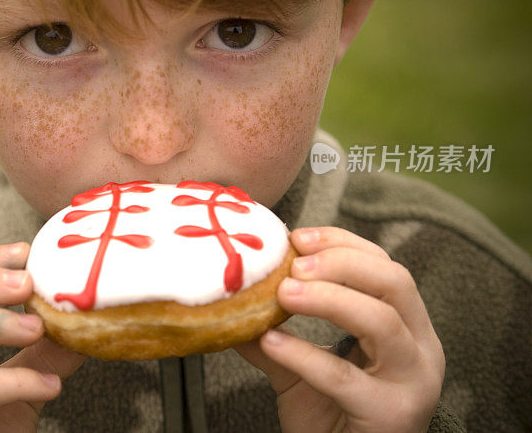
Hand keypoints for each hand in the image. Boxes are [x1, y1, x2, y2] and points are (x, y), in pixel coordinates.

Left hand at [236, 227, 444, 432]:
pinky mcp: (390, 415)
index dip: (342, 243)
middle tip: (294, 265)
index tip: (297, 237)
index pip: (384, 265)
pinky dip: (304, 354)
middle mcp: (421, 348)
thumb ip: (274, 330)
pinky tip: (272, 342)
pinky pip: (344, 377)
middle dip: (342, 263)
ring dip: (328, 299)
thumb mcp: (302, 366)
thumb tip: (232, 296)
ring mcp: (412, 382)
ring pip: (381, 321)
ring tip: (282, 294)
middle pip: (394, 282)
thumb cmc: (333, 415)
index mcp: (407, 326)